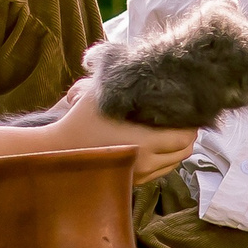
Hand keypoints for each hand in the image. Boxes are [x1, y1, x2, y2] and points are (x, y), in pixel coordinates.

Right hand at [47, 82, 196, 184]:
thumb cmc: (78, 121)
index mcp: (144, 143)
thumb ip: (121, 79)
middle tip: (182, 120)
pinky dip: (163, 160)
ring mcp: (139, 176)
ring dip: (175, 149)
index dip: (192, 124)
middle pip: (184, 152)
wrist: (56, 152)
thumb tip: (139, 63)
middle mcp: (146, 163)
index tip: (189, 111)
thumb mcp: (100, 94)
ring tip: (168, 131)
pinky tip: (153, 144)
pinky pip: (158, 172)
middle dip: (187, 137)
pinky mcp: (131, 183)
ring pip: (173, 164)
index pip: (186, 137)